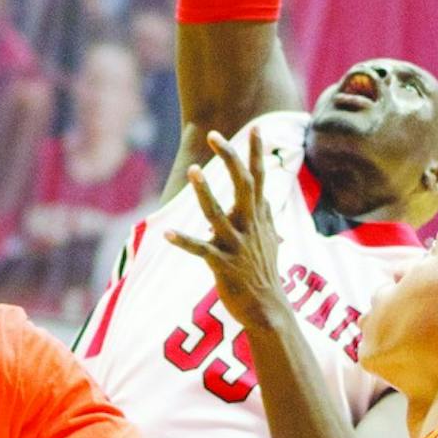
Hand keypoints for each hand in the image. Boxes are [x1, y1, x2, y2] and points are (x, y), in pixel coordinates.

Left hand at [166, 128, 288, 330]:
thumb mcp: (269, 238)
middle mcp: (249, 226)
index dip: (257, 153)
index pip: (260, 178)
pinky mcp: (222, 265)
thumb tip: (264, 201)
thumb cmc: (264, 271)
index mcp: (259, 217)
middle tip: (214, 135)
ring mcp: (236, 245)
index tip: (256, 127)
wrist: (268, 310)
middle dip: (229, 159)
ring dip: (205, 193)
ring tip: (192, 171)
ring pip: (218, 214)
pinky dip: (184, 241)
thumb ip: (264, 216)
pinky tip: (168, 234)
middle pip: (243, 185)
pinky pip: (201, 250)